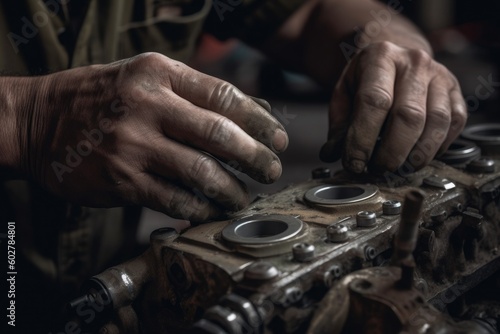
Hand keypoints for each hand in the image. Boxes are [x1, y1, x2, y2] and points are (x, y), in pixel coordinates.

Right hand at [17, 53, 287, 220]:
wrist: (39, 120)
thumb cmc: (102, 97)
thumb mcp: (146, 78)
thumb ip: (195, 93)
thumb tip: (253, 113)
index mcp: (159, 74)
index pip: (226, 97)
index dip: (261, 122)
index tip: (278, 140)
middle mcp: (147, 105)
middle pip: (221, 135)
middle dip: (256, 158)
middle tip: (271, 171)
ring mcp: (133, 144)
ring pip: (202, 172)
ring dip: (231, 190)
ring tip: (242, 196)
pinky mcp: (122, 180)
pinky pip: (175, 199)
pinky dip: (200, 208)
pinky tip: (209, 209)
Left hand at [320, 41, 466, 172]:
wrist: (396, 58)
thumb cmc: (367, 80)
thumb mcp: (344, 94)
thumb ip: (339, 125)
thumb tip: (331, 155)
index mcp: (380, 57)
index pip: (374, 102)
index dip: (363, 139)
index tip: (355, 163)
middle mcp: (414, 62)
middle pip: (408, 116)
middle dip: (391, 153)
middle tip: (378, 170)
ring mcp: (440, 75)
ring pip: (436, 123)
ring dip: (416, 156)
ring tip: (398, 168)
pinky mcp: (456, 91)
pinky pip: (454, 124)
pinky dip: (437, 147)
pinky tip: (419, 155)